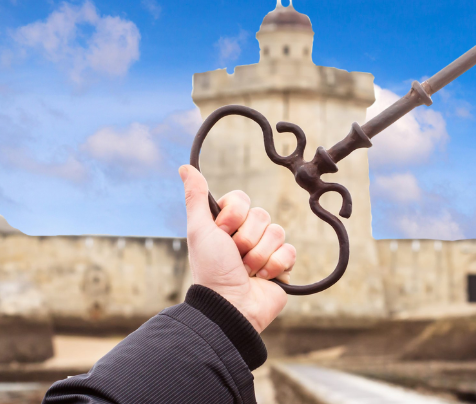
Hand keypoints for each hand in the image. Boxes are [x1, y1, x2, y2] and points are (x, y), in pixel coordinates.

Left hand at [179, 165, 294, 332]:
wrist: (231, 307)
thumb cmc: (211, 270)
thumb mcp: (199, 230)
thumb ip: (196, 198)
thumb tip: (185, 167)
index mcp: (227, 224)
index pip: (242, 200)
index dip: (234, 216)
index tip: (221, 234)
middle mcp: (247, 234)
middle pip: (262, 215)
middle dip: (246, 240)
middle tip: (234, 257)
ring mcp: (265, 250)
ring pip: (277, 232)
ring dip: (259, 256)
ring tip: (246, 272)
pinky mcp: (282, 265)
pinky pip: (290, 251)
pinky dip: (275, 266)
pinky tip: (263, 278)